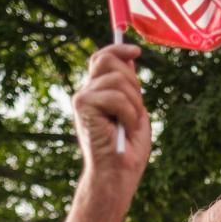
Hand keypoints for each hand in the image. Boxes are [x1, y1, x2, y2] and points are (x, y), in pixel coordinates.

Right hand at [72, 44, 151, 198]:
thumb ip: (130, 86)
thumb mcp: (135, 110)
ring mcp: (83, 98)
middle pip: (109, 60)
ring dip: (133, 104)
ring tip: (129, 124)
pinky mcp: (83, 106)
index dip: (119, 49)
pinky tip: (123, 128)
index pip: (103, 58)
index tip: (137, 52)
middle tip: (135, 109)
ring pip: (118, 80)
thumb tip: (130, 58)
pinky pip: (116, 96)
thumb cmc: (128, 148)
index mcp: (98, 92)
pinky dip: (129, 113)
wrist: (117, 173)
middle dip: (132, 82)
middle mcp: (87, 92)